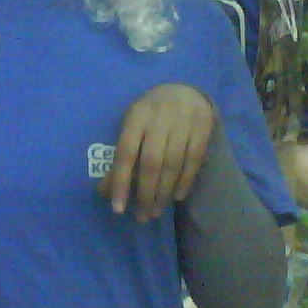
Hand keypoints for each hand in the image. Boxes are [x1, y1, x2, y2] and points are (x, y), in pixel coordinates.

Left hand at [98, 84, 215, 220]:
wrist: (185, 91)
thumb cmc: (151, 114)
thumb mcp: (132, 128)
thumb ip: (120, 158)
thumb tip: (104, 191)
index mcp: (136, 117)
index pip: (125, 153)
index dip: (120, 182)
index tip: (118, 209)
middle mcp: (159, 118)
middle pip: (151, 163)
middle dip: (145, 194)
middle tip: (142, 217)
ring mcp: (183, 122)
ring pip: (173, 164)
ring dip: (164, 193)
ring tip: (156, 212)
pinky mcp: (203, 127)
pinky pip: (194, 160)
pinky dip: (185, 181)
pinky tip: (177, 197)